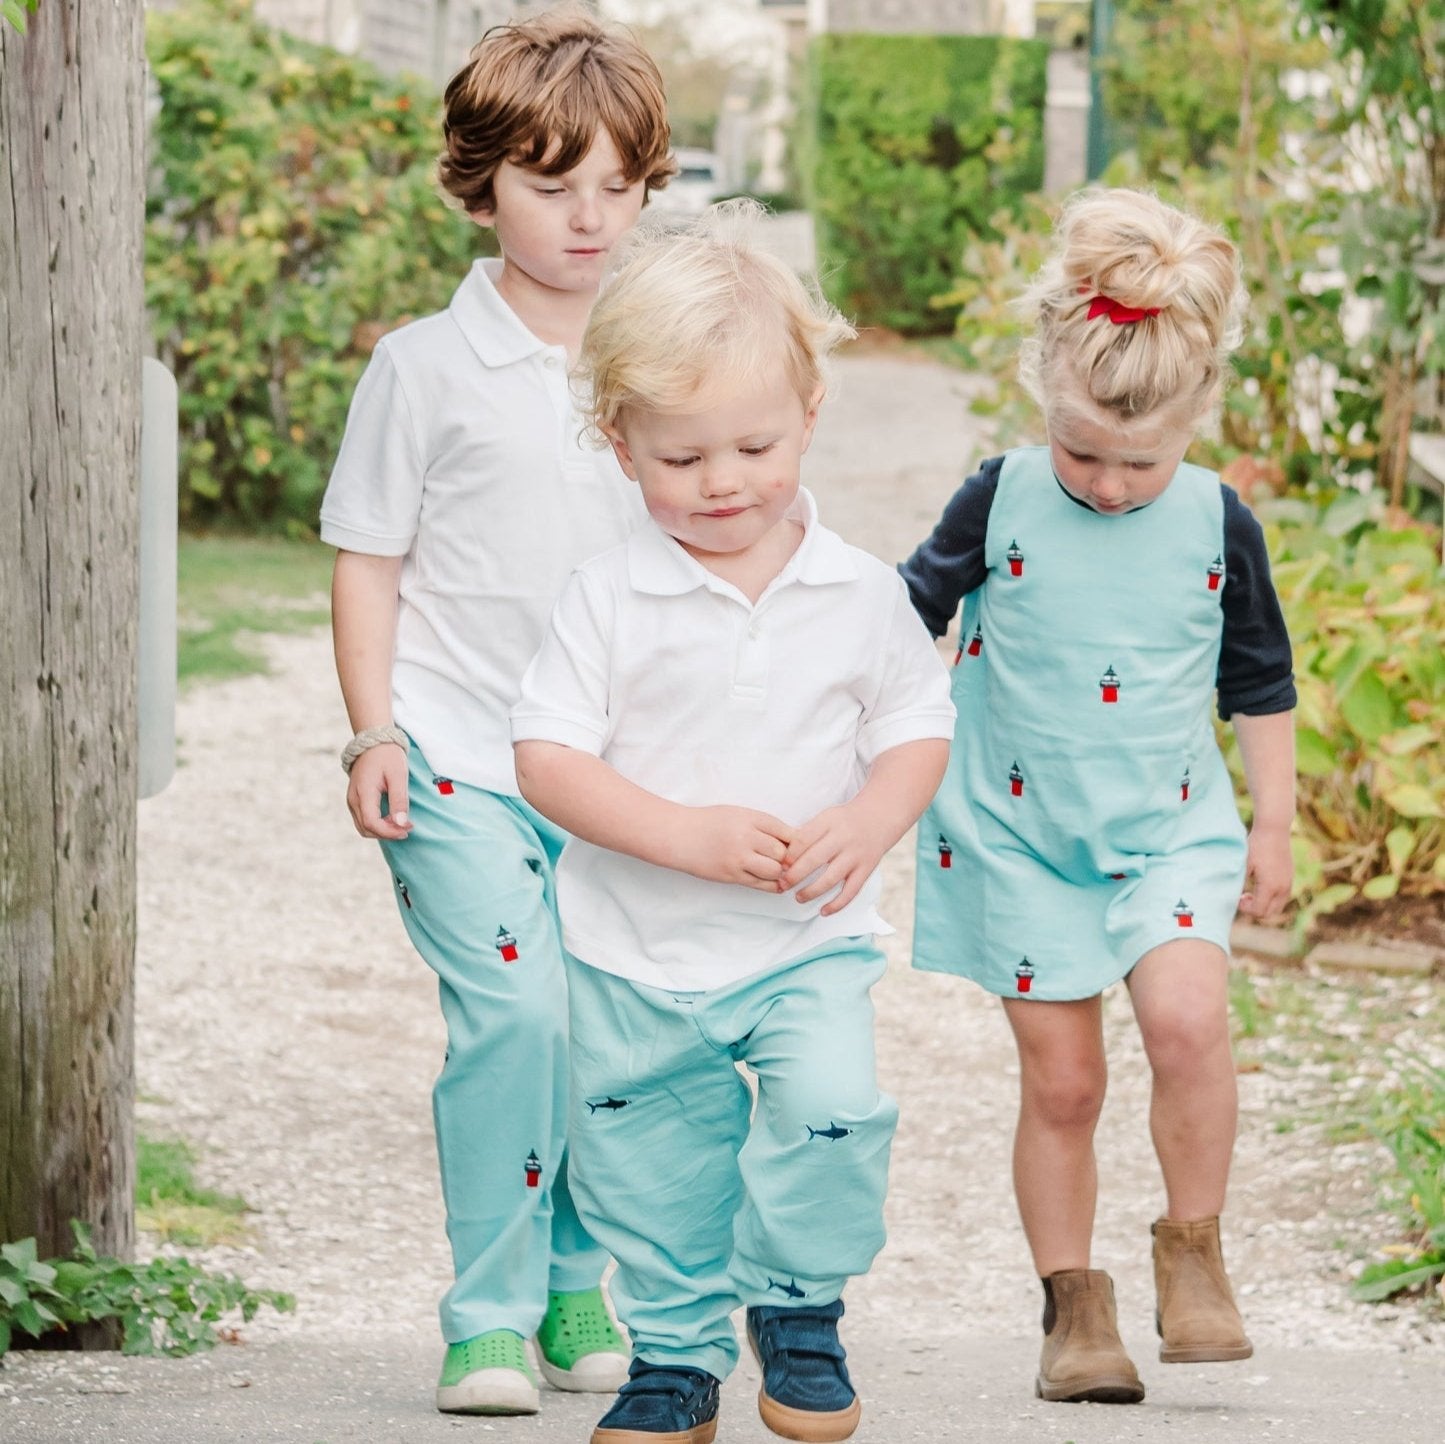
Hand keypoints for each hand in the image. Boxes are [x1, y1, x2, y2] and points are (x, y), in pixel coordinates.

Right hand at [346, 742, 412, 840]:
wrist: (374, 742)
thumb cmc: (388, 756)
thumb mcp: (398, 775)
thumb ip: (399, 800)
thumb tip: (401, 823)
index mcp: (363, 792)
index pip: (371, 823)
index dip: (389, 832)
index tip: (407, 829)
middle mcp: (353, 799)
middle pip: (366, 829)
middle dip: (387, 833)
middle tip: (407, 828)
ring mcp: (352, 800)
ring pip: (363, 827)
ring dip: (382, 830)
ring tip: (402, 823)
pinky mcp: (355, 799)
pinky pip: (363, 819)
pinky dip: (377, 824)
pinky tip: (392, 818)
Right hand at [671, 806, 792, 891]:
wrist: (679, 835)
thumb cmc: (709, 823)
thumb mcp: (737, 814)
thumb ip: (762, 825)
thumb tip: (790, 841)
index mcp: (750, 818)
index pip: (786, 831)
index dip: (795, 842)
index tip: (794, 846)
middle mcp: (746, 837)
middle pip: (782, 852)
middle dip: (787, 858)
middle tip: (785, 860)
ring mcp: (738, 858)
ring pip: (775, 871)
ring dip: (779, 872)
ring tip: (775, 870)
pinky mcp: (732, 875)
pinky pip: (761, 884)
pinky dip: (772, 885)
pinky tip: (774, 883)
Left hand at [781, 802, 892, 916]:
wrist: (879, 818)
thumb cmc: (844, 821)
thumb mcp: (826, 817)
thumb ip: (808, 833)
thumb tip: (783, 857)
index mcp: (829, 822)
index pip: (803, 839)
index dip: (789, 855)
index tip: (779, 866)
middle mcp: (843, 838)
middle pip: (814, 859)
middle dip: (795, 875)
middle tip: (782, 885)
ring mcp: (856, 855)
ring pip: (831, 878)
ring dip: (812, 891)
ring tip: (798, 898)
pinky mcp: (866, 869)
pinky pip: (850, 891)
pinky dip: (837, 904)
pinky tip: (823, 911)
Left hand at [1239, 823, 1291, 918]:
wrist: (1274, 830)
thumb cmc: (1256, 846)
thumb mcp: (1243, 865)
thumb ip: (1239, 884)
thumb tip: (1232, 897)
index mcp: (1270, 887)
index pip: (1259, 911)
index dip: (1245, 909)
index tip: (1237, 897)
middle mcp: (1282, 888)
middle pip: (1269, 913)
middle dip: (1255, 909)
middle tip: (1243, 897)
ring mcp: (1288, 883)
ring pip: (1277, 907)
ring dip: (1264, 904)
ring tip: (1250, 892)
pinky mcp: (1290, 878)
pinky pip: (1282, 897)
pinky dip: (1271, 898)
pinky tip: (1259, 885)